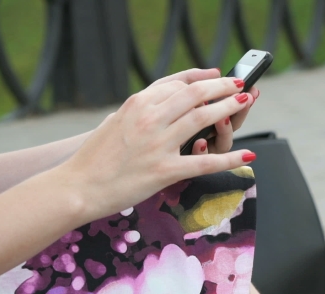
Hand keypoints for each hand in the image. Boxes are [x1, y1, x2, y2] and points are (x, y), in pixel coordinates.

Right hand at [54, 70, 256, 222]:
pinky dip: (229, 158)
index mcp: (137, 104)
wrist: (77, 187)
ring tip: (245, 102)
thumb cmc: (93, 157)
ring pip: (202, 119)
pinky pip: (204, 162)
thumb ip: (138, 111)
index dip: (202, 78)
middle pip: (195, 95)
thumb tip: (158, 102)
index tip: (217, 75)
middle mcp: (149, 118)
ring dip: (228, 108)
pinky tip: (247, 155)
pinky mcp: (164, 170)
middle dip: (222, 86)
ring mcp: (158, 144)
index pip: (177, 83)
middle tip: (239, 84)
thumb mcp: (114, 122)